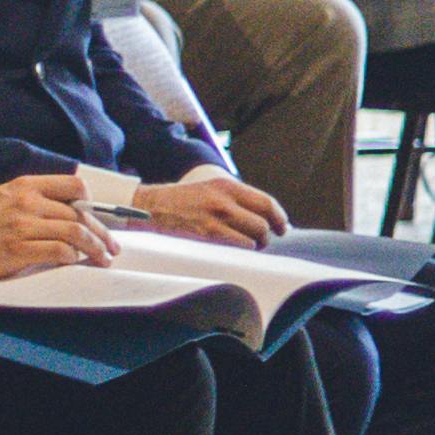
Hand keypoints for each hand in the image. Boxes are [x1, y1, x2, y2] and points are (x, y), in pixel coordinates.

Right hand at [0, 172, 106, 280]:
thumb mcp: (6, 196)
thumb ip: (36, 198)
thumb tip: (71, 210)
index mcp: (26, 186)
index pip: (74, 186)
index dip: (92, 202)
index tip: (96, 217)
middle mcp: (27, 202)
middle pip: (80, 214)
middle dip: (102, 233)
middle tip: (112, 247)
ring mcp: (22, 226)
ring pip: (75, 232)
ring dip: (95, 247)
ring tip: (103, 258)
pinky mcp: (18, 249)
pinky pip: (59, 251)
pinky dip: (73, 257)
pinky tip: (75, 261)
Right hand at [129, 168, 287, 244]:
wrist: (153, 207)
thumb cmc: (184, 200)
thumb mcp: (212, 188)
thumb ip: (237, 199)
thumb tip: (267, 217)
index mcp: (228, 185)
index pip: (266, 202)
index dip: (279, 217)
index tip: (282, 227)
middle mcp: (224, 199)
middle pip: (263, 222)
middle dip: (269, 234)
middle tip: (266, 239)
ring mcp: (215, 217)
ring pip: (254, 236)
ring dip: (257, 244)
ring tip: (252, 245)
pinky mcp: (207, 233)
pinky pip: (238, 245)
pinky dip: (243, 249)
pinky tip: (238, 248)